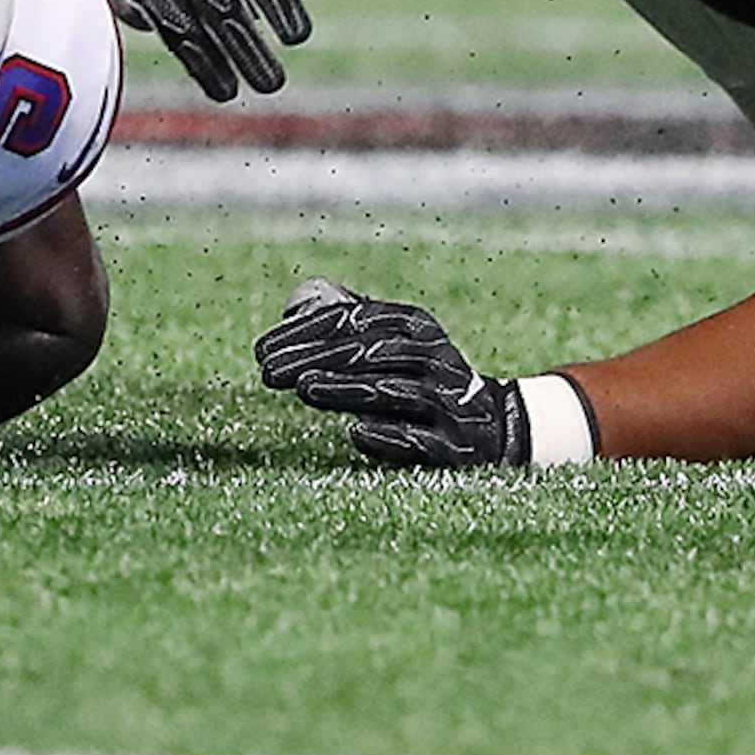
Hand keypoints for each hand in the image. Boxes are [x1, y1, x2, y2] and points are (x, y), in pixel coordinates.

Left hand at [253, 278, 530, 467]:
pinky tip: (356, 435)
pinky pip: (421, 440)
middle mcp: (434, 356)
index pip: (353, 321)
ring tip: (304, 390)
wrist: (492, 425)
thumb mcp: (394, 340)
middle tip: (268, 372)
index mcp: (414, 326)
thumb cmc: (421, 378)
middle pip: (369, 353)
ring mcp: (448, 401)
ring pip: (393, 391)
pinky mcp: (455, 445)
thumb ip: (348, 321)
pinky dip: (390, 436)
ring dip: (347, 390)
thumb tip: (293, 310)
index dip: (305, 333)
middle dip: (314, 360)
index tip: (261, 350)